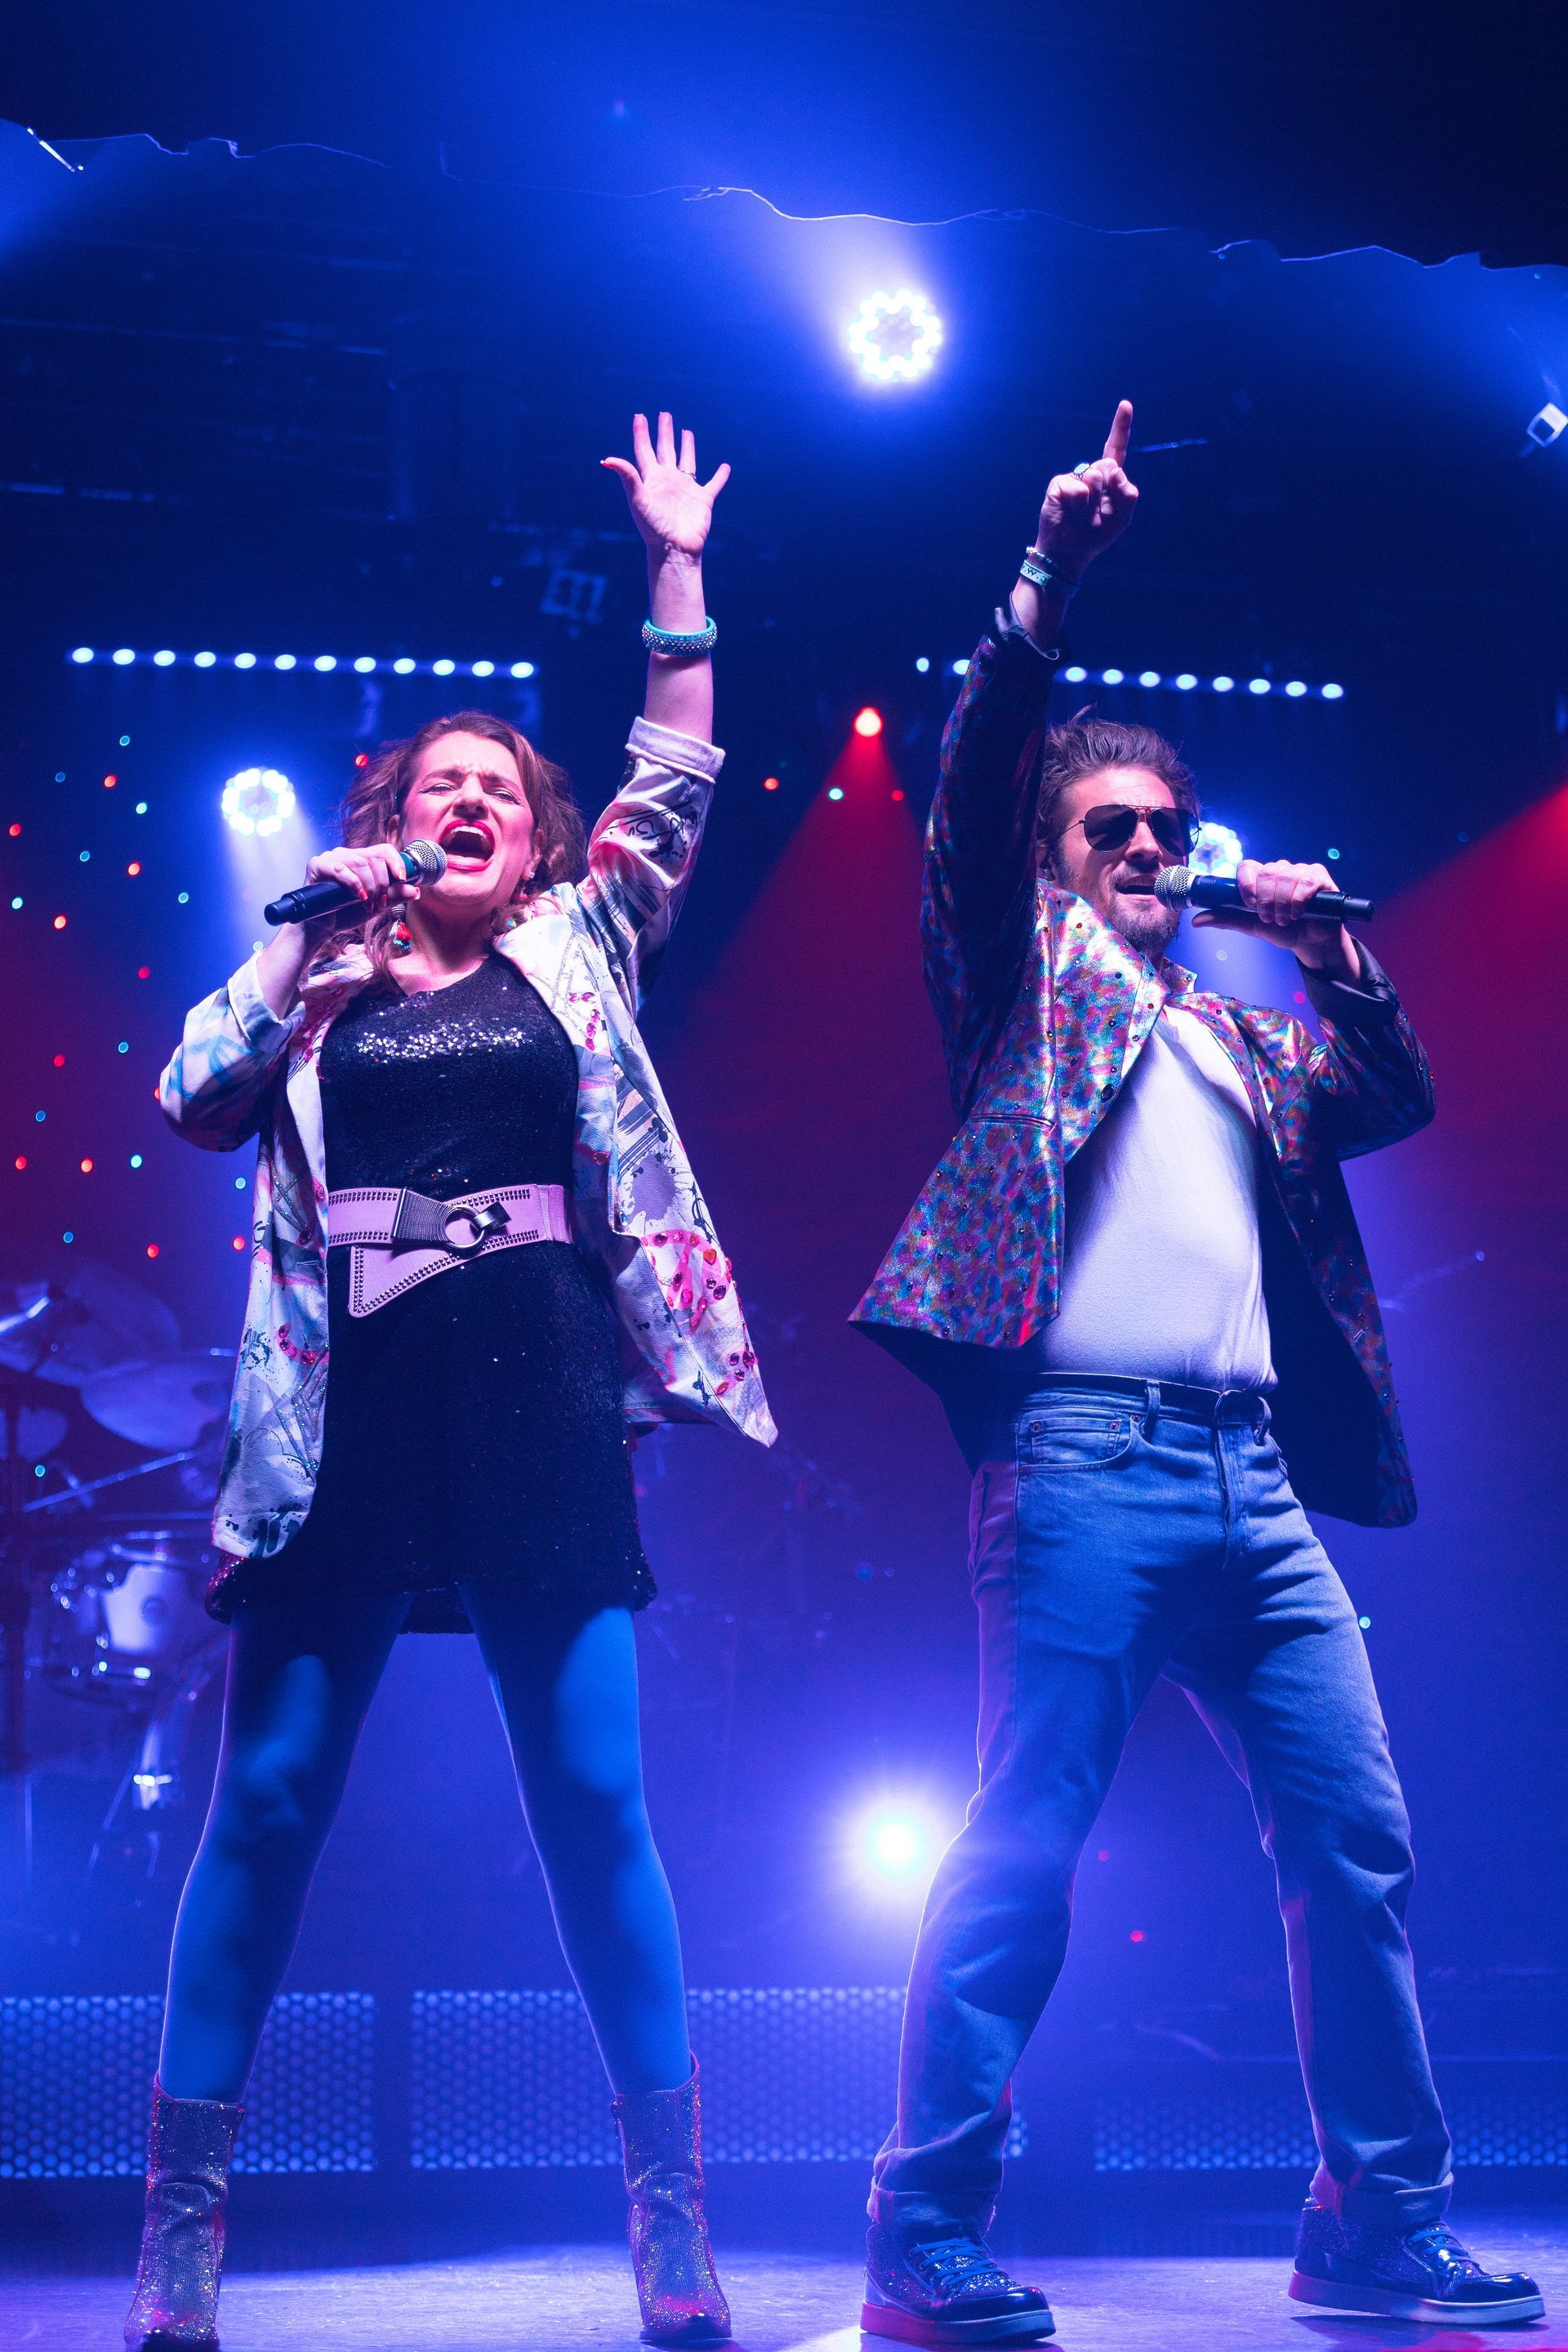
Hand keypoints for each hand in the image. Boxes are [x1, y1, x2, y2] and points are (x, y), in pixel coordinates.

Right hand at [303, 844, 418, 922]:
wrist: (322, 927)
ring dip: (369, 886)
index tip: (402, 878)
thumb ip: (394, 896)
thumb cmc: (346, 913)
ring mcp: (331, 858)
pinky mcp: (318, 865)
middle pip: (373, 858)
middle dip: (382, 882)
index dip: (396, 862)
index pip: (383, 850)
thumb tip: (415, 891)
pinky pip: (340, 869)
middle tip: (380, 903)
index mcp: (361, 859)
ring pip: (359, 863)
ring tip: (368, 904)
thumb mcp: (376, 905)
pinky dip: (354, 883)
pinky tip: (358, 896)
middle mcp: (347, 855)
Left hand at [602, 411, 729, 560]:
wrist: (674, 548)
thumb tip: (607, 459)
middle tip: (664, 414)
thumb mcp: (637, 499)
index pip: (644, 451)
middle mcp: (668, 481)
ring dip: (687, 446)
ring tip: (686, 431)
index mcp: (652, 479)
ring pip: (687, 461)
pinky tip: (725, 467)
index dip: (641, 433)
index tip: (639, 416)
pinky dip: (720, 476)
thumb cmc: (653, 527)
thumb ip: (627, 476)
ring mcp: (686, 489)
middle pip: (665, 450)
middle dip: (664, 433)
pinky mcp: (703, 500)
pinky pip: (714, 484)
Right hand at [1034, 398, 1138, 579]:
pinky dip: (1079, 509)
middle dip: (1109, 496)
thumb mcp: (1123, 518)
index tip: (1125, 404)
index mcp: (1108, 480)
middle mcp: (1091, 474)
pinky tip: (1071, 515)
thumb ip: (1128, 494)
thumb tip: (1113, 469)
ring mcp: (1074, 477)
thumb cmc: (1095, 537)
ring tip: (1084, 519)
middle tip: (1097, 516)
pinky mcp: (1059, 484)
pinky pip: (1079, 490)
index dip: (1121, 427)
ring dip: (1094, 507)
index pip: (1116, 450)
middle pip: (1111, 468)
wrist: (1069, 553)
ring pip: (1096, 480)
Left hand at [1192, 858, 1361, 978]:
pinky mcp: (1318, 876)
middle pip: (1266, 872)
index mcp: (1260, 879)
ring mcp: (1299, 871)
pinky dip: (1299, 899)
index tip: (1249, 904)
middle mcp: (1279, 871)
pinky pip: (1305, 880)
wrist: (1310, 942)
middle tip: (1270, 918)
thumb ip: (1227, 920)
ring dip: (1283, 903)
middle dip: (1266, 900)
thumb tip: (1196, 921)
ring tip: (1286, 919)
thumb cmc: (1282, 930)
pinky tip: (1300, 912)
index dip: (1245, 883)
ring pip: (1285, 876)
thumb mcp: (1252, 926)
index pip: (1247, 866)